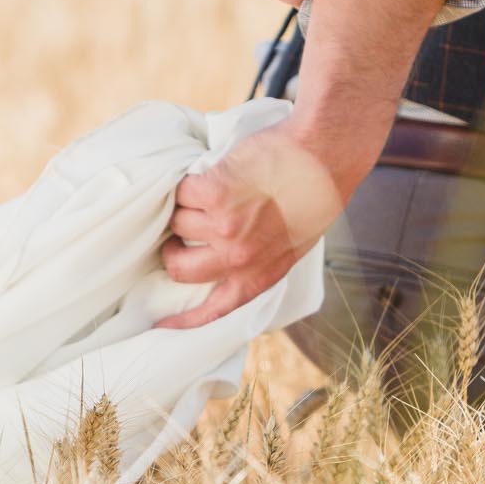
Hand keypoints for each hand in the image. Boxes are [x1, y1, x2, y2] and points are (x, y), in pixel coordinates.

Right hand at [157, 123, 355, 331]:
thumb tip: (225, 268)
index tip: (162, 325)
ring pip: (178, 223)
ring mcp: (226, 228)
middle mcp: (239, 259)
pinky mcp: (215, 195)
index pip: (214, 311)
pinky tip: (213, 175)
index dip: (184, 321)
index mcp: (259, 276)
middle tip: (178, 235)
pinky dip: (189, 183)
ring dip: (186, 207)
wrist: (323, 158)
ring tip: (213, 193)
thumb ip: (257, 264)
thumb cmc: (309, 198)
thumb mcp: (290, 247)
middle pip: (179, 268)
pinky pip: (181, 193)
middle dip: (173, 249)